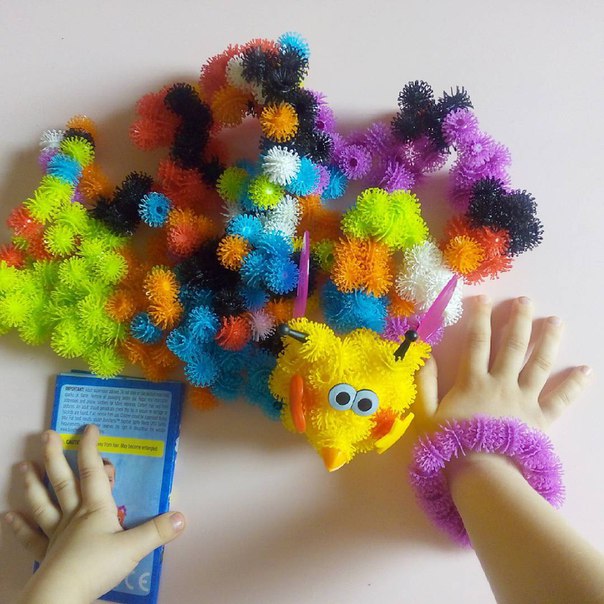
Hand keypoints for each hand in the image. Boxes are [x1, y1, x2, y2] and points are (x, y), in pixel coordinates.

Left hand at [4, 425, 185, 603]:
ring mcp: (57, 533)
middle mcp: (74, 515)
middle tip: (46, 435)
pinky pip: (32, 536)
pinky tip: (8, 515)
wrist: (62, 597)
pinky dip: (19, 526)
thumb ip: (158, 531)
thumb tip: (183, 517)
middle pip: (63, 481)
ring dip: (33, 483)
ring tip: (22, 465)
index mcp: (95, 509)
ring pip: (44, 502)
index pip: (92, 472)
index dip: (90, 448)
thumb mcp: (134, 548)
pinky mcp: (46, 553)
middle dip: (55, 457)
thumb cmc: (96, 567)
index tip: (89, 428)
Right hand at [415, 295, 591, 444]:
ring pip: (539, 365)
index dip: (479, 318)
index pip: (477, 342)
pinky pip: (560, 400)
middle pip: (512, 346)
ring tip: (556, 321)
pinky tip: (586, 370)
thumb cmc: (450, 445)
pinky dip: (574, 385)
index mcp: (473, 381)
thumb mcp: (426, 414)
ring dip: (548, 341)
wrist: (482, 476)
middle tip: (526, 300)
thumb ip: (424, 383)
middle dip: (519, 320)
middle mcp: (501, 383)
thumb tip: (426, 355)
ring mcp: (524, 400)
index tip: (484, 298)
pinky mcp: (540, 419)